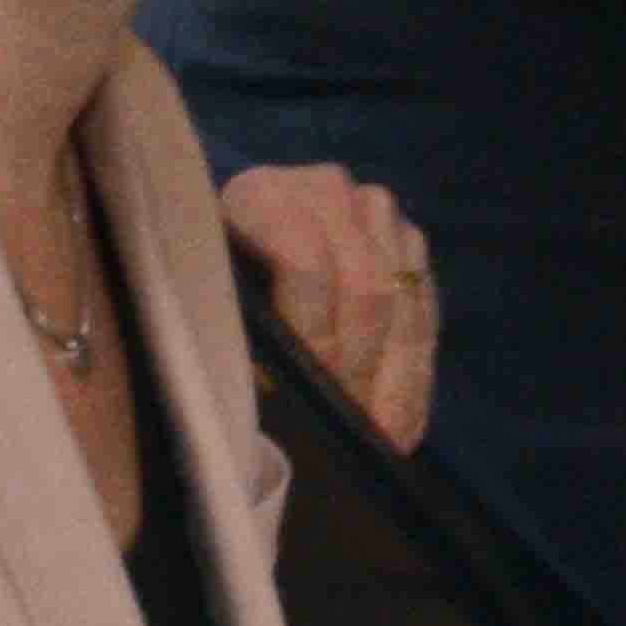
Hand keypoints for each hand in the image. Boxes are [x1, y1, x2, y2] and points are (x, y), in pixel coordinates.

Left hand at [217, 161, 438, 448]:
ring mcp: (374, 209)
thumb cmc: (201, 295)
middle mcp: (324, 189)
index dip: (317, 336)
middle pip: (365, 283)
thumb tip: (276, 405)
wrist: (228, 253)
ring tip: (382, 436)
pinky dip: (414, 373)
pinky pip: (424, 308)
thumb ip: (232, 343)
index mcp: (260, 195)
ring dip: (394, 376)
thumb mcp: (202, 311)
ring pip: (402, 298)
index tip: (322, 397)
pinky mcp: (408, 238)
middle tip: (357, 428)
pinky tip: (403, 425)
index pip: (306, 262)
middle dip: (361, 366)